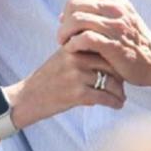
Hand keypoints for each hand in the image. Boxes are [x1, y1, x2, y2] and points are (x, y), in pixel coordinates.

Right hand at [6, 46, 125, 128]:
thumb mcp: (61, 57)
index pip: (103, 46)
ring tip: (121, 97)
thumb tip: (108, 51)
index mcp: (72, 45)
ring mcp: (76, 75)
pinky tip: (117, 105)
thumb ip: (80, 50)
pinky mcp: (77, 93)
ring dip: (120, 92)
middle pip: (110, 63)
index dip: (115, 58)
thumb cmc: (47, 79)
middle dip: (120, 76)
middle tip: (123, 84)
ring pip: (110, 81)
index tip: (121, 67)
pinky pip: (105, 97)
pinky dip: (114, 102)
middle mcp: (74, 57)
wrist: (27, 98)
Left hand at [58, 0, 150, 86]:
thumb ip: (95, 11)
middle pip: (74, 5)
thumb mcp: (118, 16)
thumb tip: (63, 15)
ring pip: (77, 20)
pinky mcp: (114, 45)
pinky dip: (73, 44)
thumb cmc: (132, 40)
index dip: (67, 8)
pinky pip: (84, 38)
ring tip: (65, 43)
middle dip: (64, 21)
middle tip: (63, 35)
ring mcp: (116, 26)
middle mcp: (116, 8)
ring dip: (65, 33)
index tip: (67, 22)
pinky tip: (73, 50)